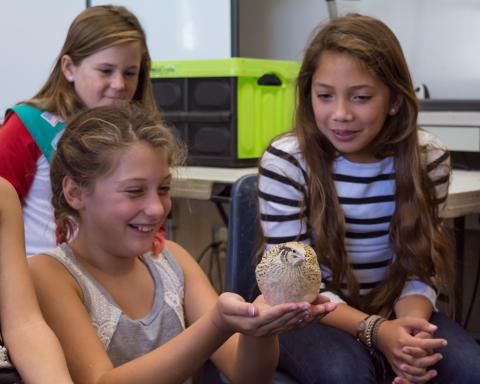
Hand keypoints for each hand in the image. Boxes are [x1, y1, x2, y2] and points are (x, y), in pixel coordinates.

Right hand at [211, 292, 328, 336]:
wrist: (224, 320)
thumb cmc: (226, 308)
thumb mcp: (228, 305)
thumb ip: (241, 307)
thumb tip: (253, 310)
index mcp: (255, 321)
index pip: (275, 315)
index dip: (289, 310)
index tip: (302, 304)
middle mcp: (265, 328)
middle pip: (289, 321)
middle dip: (307, 313)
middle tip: (324, 306)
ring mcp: (270, 329)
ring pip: (294, 324)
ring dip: (311, 317)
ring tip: (327, 308)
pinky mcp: (273, 327)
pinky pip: (292, 325)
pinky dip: (305, 319)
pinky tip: (316, 314)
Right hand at [376, 317, 445, 382]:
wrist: (378, 334)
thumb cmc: (394, 327)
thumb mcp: (406, 321)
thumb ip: (420, 323)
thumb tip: (435, 329)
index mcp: (402, 340)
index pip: (422, 344)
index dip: (435, 343)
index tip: (444, 342)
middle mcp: (399, 352)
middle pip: (419, 360)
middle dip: (432, 359)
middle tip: (440, 356)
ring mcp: (397, 361)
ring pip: (414, 371)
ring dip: (426, 373)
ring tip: (435, 370)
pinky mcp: (395, 366)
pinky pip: (407, 377)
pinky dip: (417, 380)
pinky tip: (425, 377)